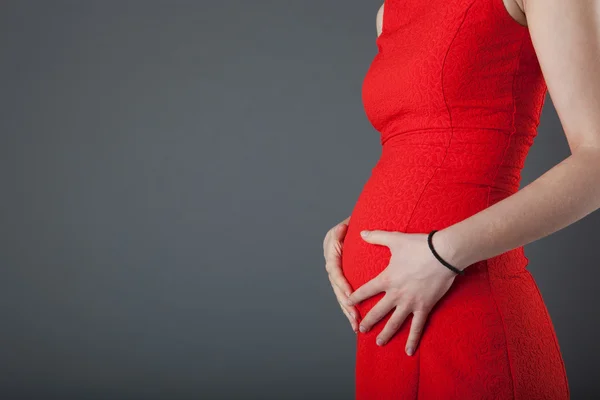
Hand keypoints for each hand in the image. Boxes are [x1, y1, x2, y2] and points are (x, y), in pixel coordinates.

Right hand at [323, 216, 359, 332]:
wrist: (356, 225)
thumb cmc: (356, 221)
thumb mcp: (350, 221)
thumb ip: (346, 227)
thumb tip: (342, 228)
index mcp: (332, 249)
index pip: (334, 269)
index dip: (341, 283)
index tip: (351, 295)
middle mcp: (332, 262)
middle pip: (336, 286)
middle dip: (345, 303)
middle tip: (355, 316)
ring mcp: (336, 271)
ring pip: (340, 294)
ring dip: (347, 310)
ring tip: (355, 324)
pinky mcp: (343, 278)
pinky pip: (345, 294)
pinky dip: (350, 307)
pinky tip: (356, 320)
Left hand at [345, 230, 459, 354]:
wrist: (444, 253)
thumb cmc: (420, 245)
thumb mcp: (395, 239)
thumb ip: (376, 237)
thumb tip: (362, 232)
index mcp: (387, 278)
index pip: (366, 290)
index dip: (355, 297)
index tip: (348, 302)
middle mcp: (396, 294)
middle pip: (378, 311)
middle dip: (368, 321)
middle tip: (360, 329)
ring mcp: (410, 302)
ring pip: (395, 322)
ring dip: (386, 333)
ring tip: (378, 342)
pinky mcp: (424, 307)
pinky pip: (417, 327)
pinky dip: (413, 339)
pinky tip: (409, 351)